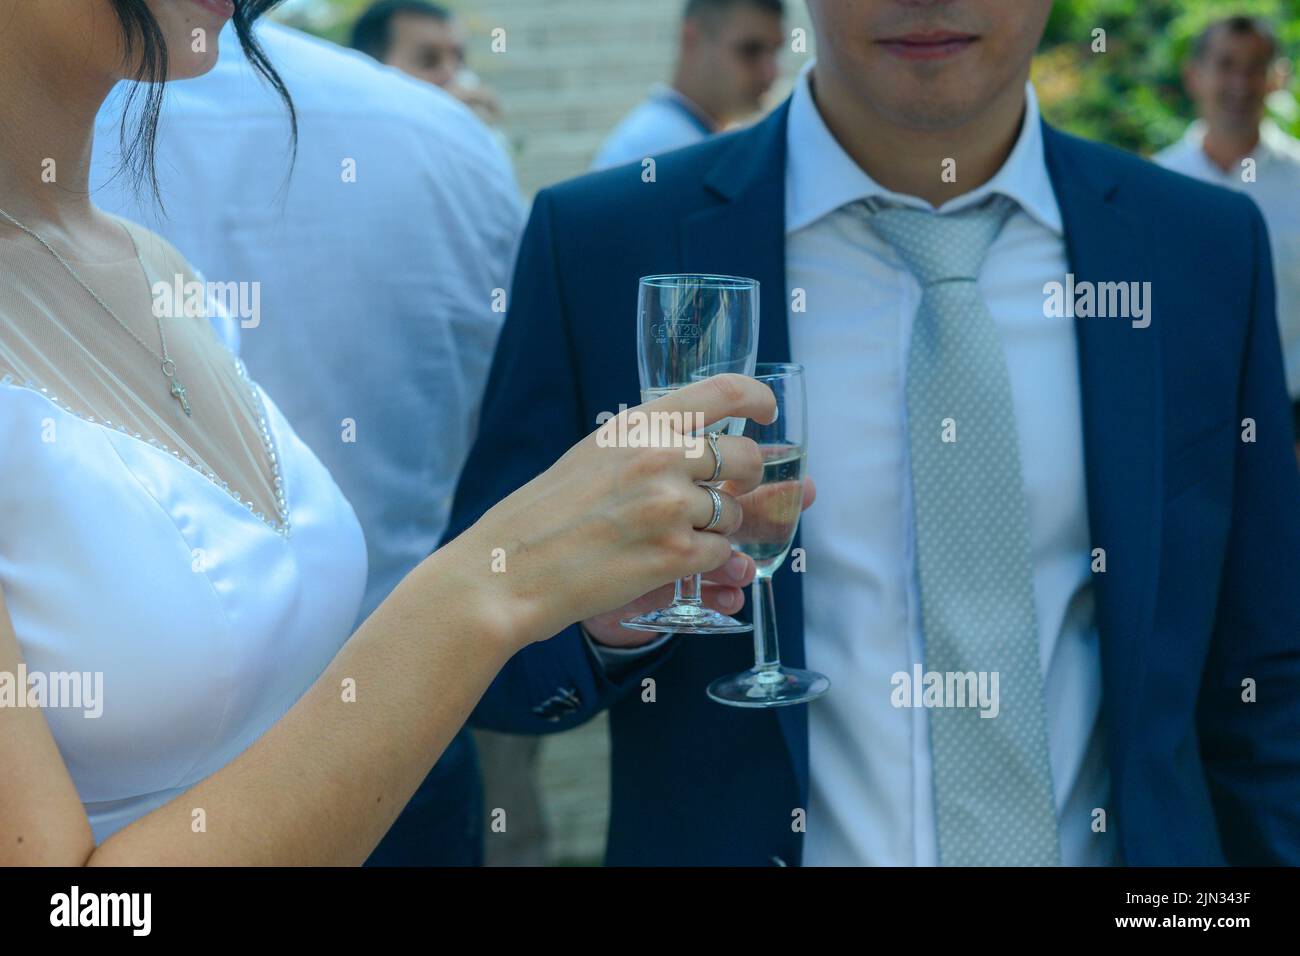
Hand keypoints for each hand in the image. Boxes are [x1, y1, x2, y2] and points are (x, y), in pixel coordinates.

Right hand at [449, 374, 774, 649]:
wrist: (507, 570)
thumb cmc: (544, 516)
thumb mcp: (594, 455)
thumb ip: (647, 446)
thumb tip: (703, 449)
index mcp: (639, 424)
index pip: (723, 391)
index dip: (758, 398)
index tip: (767, 413)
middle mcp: (659, 455)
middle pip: (745, 457)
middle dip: (747, 482)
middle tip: (724, 497)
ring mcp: (670, 505)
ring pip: (734, 514)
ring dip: (716, 529)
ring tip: (669, 537)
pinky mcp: (674, 553)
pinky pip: (720, 554)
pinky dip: (703, 563)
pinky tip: (666, 564)